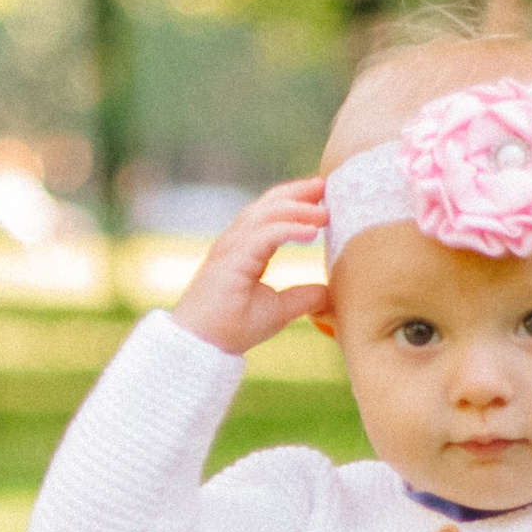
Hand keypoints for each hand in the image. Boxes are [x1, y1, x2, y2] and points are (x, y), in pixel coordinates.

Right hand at [170, 179, 330, 356]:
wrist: (203, 346)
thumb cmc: (232, 328)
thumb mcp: (278, 310)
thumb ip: (301, 297)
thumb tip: (328, 291)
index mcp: (243, 249)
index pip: (269, 214)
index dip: (295, 202)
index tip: (322, 196)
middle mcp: (235, 243)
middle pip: (267, 205)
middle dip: (296, 193)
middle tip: (324, 184)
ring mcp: (230, 249)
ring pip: (265, 215)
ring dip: (297, 208)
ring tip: (324, 211)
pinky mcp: (230, 260)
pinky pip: (263, 235)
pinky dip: (288, 229)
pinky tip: (311, 231)